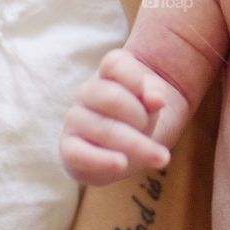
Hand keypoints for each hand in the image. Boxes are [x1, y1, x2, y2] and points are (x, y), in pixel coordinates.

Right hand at [60, 49, 173, 186]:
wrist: (128, 143)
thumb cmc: (141, 112)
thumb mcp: (154, 98)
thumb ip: (156, 91)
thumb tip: (156, 100)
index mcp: (107, 71)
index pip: (115, 64)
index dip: (137, 80)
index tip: (157, 100)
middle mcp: (87, 91)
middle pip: (111, 99)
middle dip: (139, 117)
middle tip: (151, 128)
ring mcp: (75, 119)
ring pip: (103, 129)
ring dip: (136, 145)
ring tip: (160, 157)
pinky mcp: (69, 149)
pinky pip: (78, 154)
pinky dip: (102, 161)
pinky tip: (122, 165)